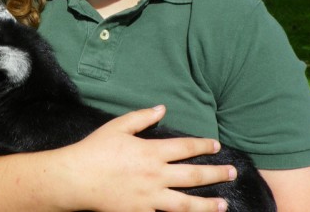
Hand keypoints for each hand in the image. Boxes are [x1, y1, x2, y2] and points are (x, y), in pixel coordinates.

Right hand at [57, 106, 233, 211]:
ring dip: (207, 204)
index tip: (216, 145)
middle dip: (216, 173)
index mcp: (151, 152)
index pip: (185, 147)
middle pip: (193, 175)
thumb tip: (162, 108)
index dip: (203, 145)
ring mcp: (150, 198)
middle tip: (232, 173)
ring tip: (223, 204)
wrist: (77, 178)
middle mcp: (156, 176)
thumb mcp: (118, 127)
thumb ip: (142, 117)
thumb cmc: (96, 149)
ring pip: (186, 203)